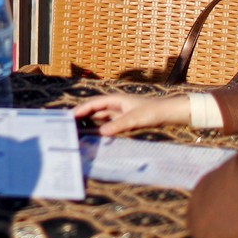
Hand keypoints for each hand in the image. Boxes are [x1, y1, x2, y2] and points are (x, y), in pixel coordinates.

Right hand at [72, 94, 189, 135]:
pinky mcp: (124, 121)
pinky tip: (94, 137)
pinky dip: (100, 130)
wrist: (167, 113)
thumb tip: (101, 133)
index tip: (69, 117)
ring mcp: (119, 113)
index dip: (81, 110)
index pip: (94, 104)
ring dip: (91, 124)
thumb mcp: (134, 119)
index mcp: (115, 100)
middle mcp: (115, 105)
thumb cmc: (152, 112)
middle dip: (82, 117)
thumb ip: (117, 126)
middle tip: (70, 126)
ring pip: (100, 119)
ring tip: (78, 133)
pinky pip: (108, 125)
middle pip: (95, 111)